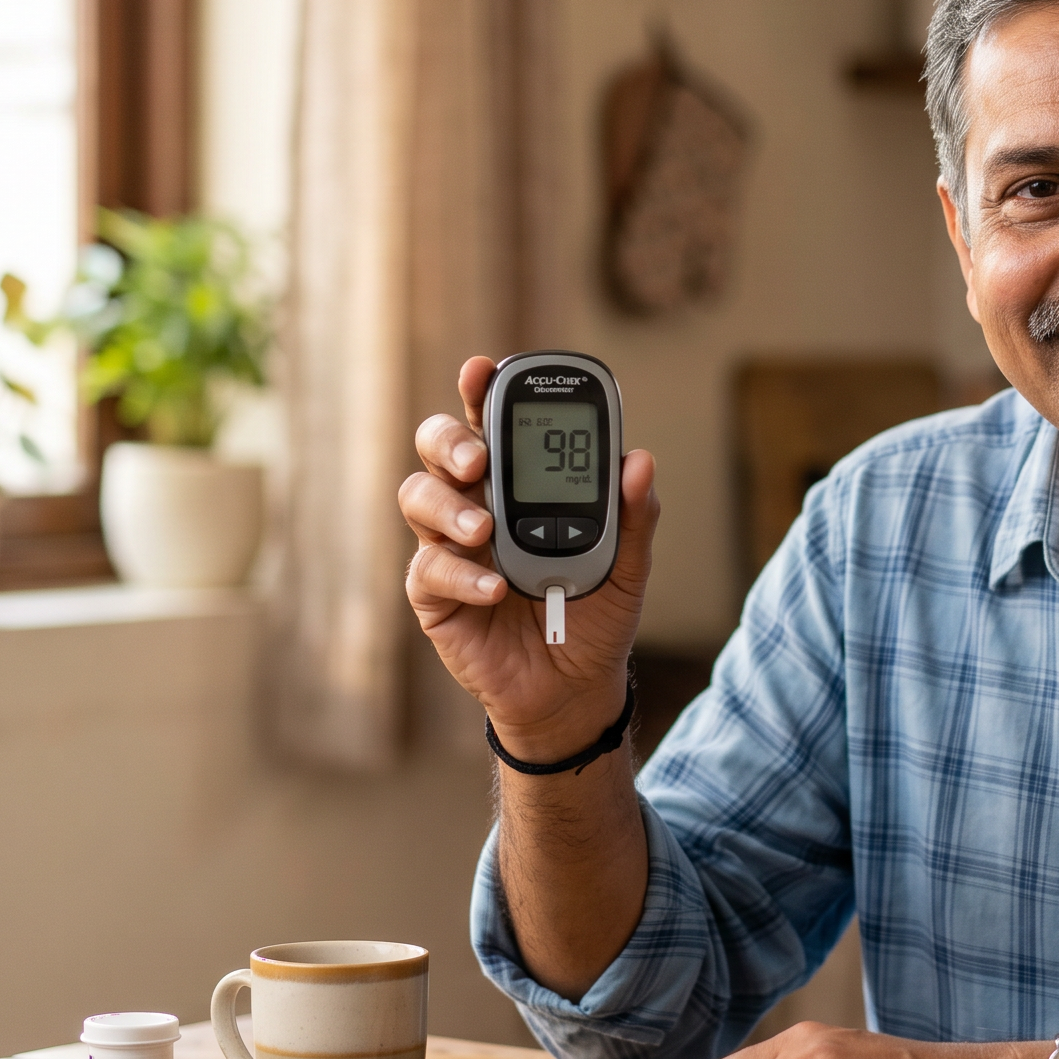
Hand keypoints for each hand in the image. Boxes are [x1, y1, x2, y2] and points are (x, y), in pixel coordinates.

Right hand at [400, 355, 661, 757]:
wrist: (575, 689)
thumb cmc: (594, 617)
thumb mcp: (629, 567)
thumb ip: (635, 516)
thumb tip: (640, 461)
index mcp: (519, 484)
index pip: (492, 424)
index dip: (480, 392)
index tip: (482, 370)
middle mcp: (476, 504)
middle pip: (436, 448)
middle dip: (448, 440)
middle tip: (478, 457)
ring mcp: (450, 547)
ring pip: (418, 497)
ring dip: (448, 505)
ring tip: (485, 530)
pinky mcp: (435, 594)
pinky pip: (430, 569)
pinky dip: (463, 573)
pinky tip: (496, 588)